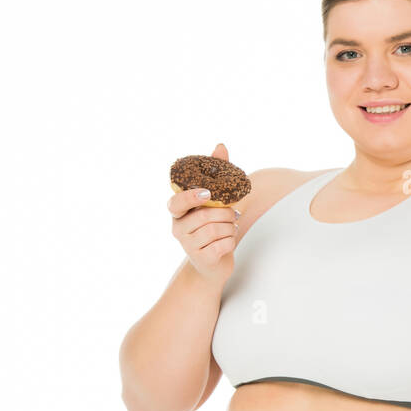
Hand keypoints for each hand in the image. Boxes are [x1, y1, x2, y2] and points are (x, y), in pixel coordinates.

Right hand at [168, 142, 238, 285]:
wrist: (212, 264)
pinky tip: (228, 242)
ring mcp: (187, 245)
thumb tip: (220, 146)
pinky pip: (223, 245)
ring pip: (216, 230)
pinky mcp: (201, 259)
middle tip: (233, 215)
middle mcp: (177, 228)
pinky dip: (232, 242)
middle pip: (206, 216)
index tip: (207, 194)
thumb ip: (215, 174)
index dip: (191, 197)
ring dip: (231, 228)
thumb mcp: (213, 201)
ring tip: (230, 228)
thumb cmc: (212, 227)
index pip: (177, 202)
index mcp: (177, 211)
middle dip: (226, 214)